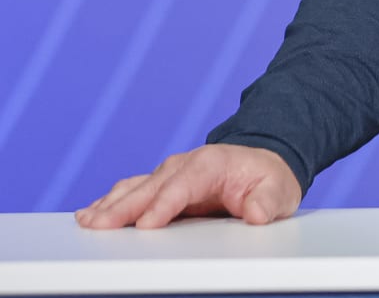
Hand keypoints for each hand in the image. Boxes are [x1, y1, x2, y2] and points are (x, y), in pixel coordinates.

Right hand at [74, 144, 301, 228]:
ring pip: (134, 189)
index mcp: (210, 164)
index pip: (182, 186)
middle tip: (98, 227)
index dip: (164, 205)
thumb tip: (257, 213)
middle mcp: (183, 165)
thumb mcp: (279, 191)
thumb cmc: (267, 179)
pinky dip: (111, 203)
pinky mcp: (161, 186)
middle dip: (123, 208)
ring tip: (87, 222)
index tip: (147, 225)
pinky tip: (91, 215)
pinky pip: (132, 193)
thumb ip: (268, 202)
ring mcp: (169, 174)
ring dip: (110, 206)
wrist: (262, 165)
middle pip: (149, 188)